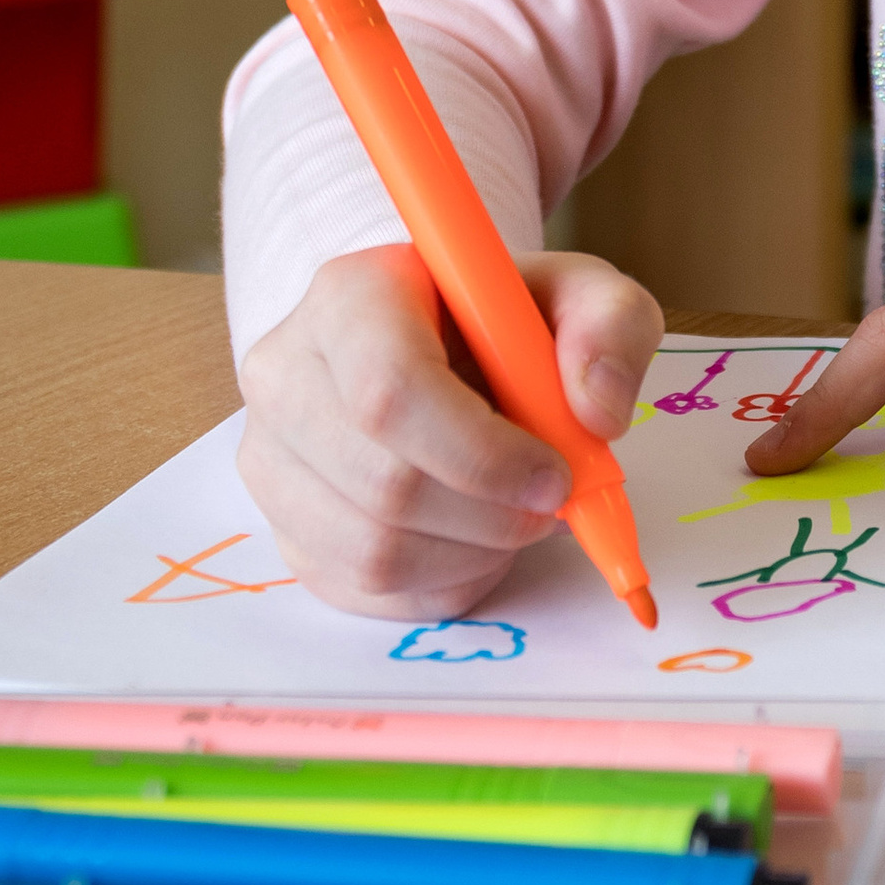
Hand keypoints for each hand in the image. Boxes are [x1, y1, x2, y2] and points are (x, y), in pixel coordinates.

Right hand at [238, 242, 663, 620]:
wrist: (445, 352)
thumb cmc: (505, 322)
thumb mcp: (580, 294)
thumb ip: (611, 326)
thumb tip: (596, 410)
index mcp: (352, 295)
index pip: (390, 391)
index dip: (482, 453)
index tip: (556, 472)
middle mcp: (287, 375)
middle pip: (384, 485)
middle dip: (492, 513)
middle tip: (552, 501)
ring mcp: (272, 460)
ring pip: (374, 551)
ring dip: (474, 550)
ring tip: (516, 511)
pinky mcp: (286, 530)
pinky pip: (367, 591)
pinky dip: (445, 579)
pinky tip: (476, 535)